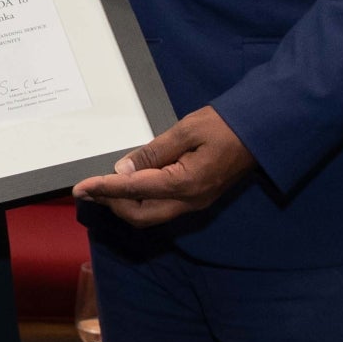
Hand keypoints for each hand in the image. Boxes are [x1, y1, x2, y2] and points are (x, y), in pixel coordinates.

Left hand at [71, 105, 253, 225]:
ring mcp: (195, 203)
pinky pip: (163, 208)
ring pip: (151, 216)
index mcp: (185, 183)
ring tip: (105, 188)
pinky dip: (141, 201)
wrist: (262, 132)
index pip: (134, 190)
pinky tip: (131, 186)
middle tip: (90, 188)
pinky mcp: (197, 198)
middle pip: (140, 215)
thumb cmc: (225, 125)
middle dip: (112, 204)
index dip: (104, 188)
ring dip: (125, 205)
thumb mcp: (186, 130)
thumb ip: (153, 152)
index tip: (80, 187)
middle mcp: (189, 201)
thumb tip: (123, 168)